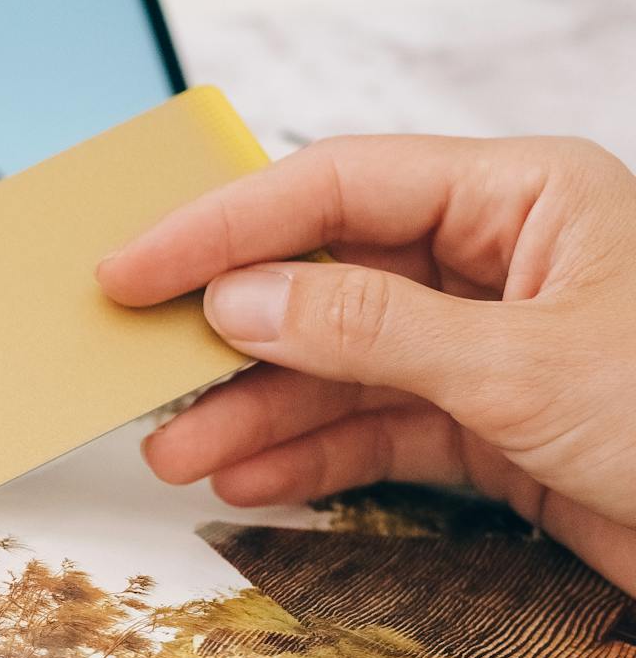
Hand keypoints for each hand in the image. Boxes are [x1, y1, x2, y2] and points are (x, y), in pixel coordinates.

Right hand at [95, 135, 635, 594]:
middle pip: (329, 273)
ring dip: (256, 405)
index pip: (340, 186)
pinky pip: (378, 425)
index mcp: (524, 194)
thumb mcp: (522, 368)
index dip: (225, 226)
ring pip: (342, 361)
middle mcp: (501, 258)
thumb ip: (371, 330)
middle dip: (231, 328)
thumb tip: (242, 300)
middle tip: (137, 363)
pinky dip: (311, 452)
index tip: (135, 268)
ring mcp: (493, 342)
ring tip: (177, 447)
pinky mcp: (495, 424)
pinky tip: (247, 472)